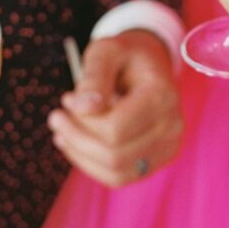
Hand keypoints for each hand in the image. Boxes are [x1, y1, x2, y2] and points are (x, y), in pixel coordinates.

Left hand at [47, 29, 182, 186]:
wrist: (149, 63)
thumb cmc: (125, 55)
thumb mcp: (106, 51)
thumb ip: (94, 76)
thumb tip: (81, 109)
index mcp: (162, 96)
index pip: (115, 130)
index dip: (82, 122)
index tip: (66, 100)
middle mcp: (172, 126)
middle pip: (114, 155)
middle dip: (77, 139)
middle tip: (57, 117)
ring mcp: (168, 146)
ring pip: (115, 172)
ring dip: (81, 155)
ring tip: (63, 131)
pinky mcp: (158, 159)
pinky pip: (120, 177)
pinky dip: (93, 165)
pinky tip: (77, 144)